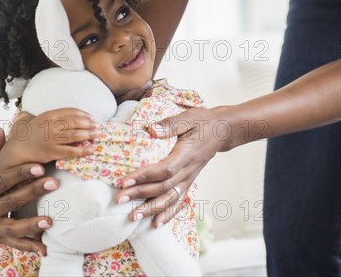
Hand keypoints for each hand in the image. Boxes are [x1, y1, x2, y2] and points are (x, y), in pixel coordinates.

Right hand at [0, 108, 101, 172]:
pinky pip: (71, 150)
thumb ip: (52, 116)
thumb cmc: (28, 135)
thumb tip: (69, 114)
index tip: (92, 117)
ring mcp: (51, 138)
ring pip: (75, 135)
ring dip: (90, 134)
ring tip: (98, 134)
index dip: (83, 114)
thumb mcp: (39, 120)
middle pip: (75, 122)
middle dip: (89, 124)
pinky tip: (92, 149)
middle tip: (99, 126)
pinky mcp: (51, 151)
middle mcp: (50, 125)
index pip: (70, 111)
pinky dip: (83, 150)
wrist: (16, 150)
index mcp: (48, 115)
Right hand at [0, 127, 58, 255]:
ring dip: (31, 226)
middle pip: (10, 203)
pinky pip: (14, 244)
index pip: (1, 182)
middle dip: (33, 193)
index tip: (39, 166)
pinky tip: (45, 248)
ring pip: (11, 228)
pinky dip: (29, 246)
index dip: (20, 174)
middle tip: (54, 182)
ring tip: (49, 221)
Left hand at [114, 107, 226, 226]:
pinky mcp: (189, 182)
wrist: (221, 131)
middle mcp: (189, 170)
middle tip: (119, 199)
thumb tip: (151, 130)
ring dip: (151, 209)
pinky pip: (179, 202)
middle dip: (140, 195)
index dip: (145, 177)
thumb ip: (170, 124)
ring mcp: (190, 179)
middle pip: (163, 187)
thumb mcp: (188, 117)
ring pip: (170, 199)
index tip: (126, 180)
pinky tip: (156, 224)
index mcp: (187, 154)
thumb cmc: (203, 122)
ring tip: (132, 216)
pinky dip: (168, 214)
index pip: (165, 170)